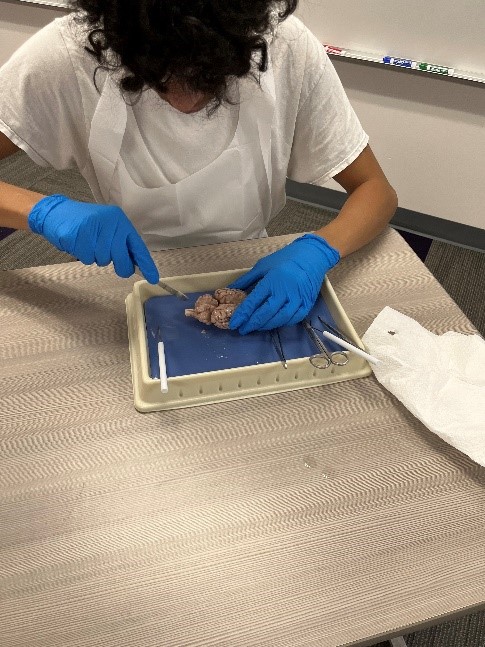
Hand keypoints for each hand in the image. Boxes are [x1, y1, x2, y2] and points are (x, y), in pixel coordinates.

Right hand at [28, 195, 158, 282]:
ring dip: (96, 257)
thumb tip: (134, 265)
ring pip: (103, 260)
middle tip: (107, 257)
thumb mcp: (107, 228)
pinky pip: (87, 258)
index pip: (137, 246)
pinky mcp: (77, 234)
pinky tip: (78, 244)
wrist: (56, 211)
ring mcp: (93, 227)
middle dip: (118, 264)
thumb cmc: (86, 223)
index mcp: (120, 220)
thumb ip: (121, 244)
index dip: (146, 264)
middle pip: (120, 257)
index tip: (153, 279)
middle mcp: (109, 222)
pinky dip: (82, 255)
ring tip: (88, 243)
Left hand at [228, 233, 339, 333]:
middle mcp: (285, 291)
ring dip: (266, 326)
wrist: (312, 256)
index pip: (253, 301)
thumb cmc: (285, 259)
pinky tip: (273, 324)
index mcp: (272, 280)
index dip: (242, 314)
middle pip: (266, 313)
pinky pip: (294, 319)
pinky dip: (282, 324)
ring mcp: (298, 299)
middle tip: (242, 329)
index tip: (234, 323)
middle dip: (252, 324)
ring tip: (256, 328)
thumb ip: (246, 279)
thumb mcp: (263, 265)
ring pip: (280, 319)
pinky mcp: (307, 304)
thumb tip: (230, 289)